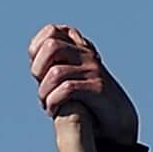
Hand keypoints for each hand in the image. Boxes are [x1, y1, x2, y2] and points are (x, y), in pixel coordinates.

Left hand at [30, 24, 136, 144]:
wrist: (117, 120)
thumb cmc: (89, 100)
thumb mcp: (73, 76)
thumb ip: (57, 64)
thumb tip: (34, 60)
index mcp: (80, 46)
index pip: (52, 31)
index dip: (37, 48)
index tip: (37, 71)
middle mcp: (87, 53)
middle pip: (51, 46)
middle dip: (38, 68)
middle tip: (40, 87)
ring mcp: (93, 69)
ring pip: (56, 72)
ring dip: (44, 92)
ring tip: (45, 104)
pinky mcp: (97, 87)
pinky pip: (67, 89)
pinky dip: (53, 102)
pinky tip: (52, 111)